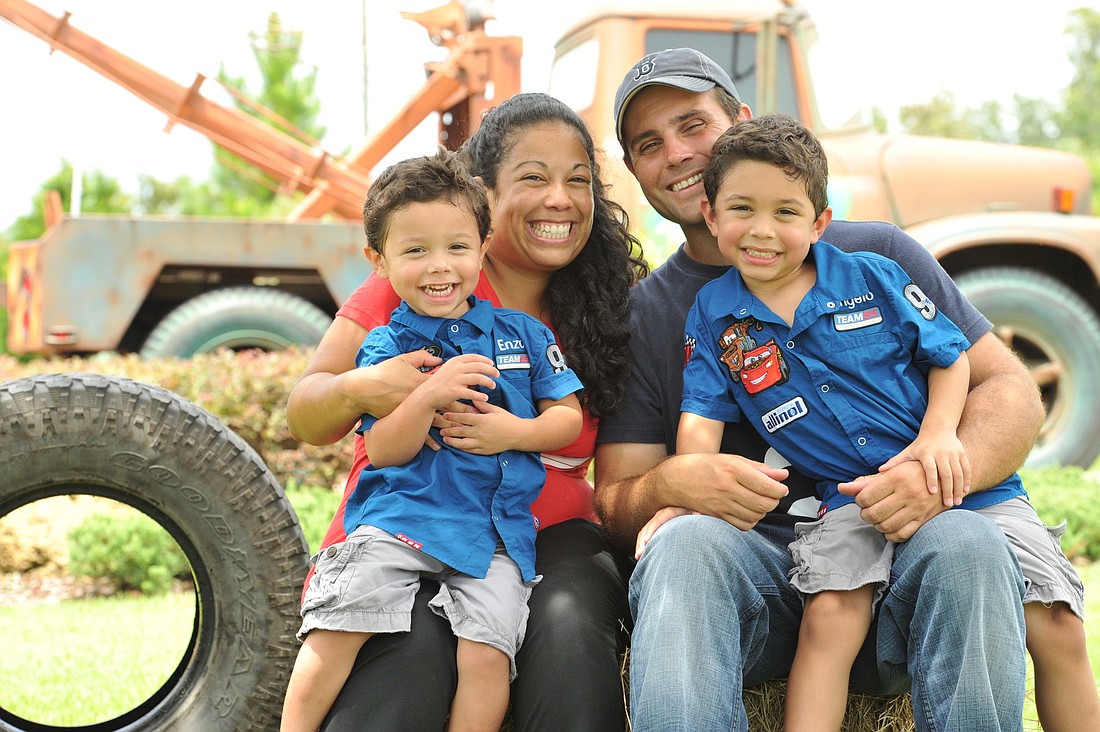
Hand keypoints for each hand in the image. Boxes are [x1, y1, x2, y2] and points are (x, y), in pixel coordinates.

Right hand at [414, 354, 497, 412]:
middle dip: (491, 370)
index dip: (485, 360)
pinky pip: (472, 393)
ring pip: (478, 378)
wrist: (426, 394)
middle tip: (497, 374)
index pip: (474, 357)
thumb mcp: (448, 369)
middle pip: (479, 366)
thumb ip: (460, 367)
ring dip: (488, 382)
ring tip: (493, 386)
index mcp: (455, 361)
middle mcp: (456, 368)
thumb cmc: (438, 383)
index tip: (492, 364)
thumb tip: (475, 367)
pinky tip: (485, 398)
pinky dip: (480, 396)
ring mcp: (455, 379)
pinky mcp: (455, 391)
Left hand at [439, 400, 517, 454]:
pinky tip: (456, 445)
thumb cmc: (508, 420)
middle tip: (440, 427)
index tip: (445, 414)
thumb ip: (482, 405)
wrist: (519, 435)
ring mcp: (481, 443)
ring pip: (462, 443)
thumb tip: (472, 399)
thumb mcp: (496, 410)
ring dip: (451, 441)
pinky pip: (469, 450)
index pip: (463, 418)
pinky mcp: (484, 451)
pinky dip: (461, 448)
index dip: (452, 416)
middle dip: (448, 429)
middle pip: (460, 431)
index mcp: (483, 420)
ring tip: (445, 438)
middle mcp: (480, 432)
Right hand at [635, 506, 693, 558]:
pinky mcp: (653, 526)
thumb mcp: (692, 511)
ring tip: (638, 556)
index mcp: (668, 512)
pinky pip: (643, 535)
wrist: (686, 507)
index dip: (650, 532)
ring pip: (643, 533)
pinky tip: (639, 554)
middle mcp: (659, 515)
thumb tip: (698, 514)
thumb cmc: (689, 511)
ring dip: (640, 544)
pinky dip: (640, 544)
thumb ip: (694, 513)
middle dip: (642, 542)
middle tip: (639, 554)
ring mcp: (655, 520)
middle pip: (647, 529)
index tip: (646, 542)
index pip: (656, 522)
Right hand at [665, 453, 788, 530]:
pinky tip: (749, 511)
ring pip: (756, 516)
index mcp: (732, 469)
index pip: (767, 486)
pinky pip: (743, 525)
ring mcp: (721, 504)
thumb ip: (759, 468)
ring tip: (761, 502)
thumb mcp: (732, 459)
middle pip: (764, 504)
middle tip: (773, 496)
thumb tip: (783, 475)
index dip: (780, 490)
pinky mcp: (717, 516)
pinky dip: (752, 521)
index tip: (781, 488)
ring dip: (763, 511)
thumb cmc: (705, 465)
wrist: (676, 479)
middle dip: (774, 501)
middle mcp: (727, 488)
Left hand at [837, 460, 949, 540]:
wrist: (946, 479)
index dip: (859, 501)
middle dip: (865, 514)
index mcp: (897, 478)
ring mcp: (917, 508)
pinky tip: (889, 527)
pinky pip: (902, 535)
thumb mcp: (890, 472)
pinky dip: (890, 534)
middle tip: (868, 509)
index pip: (865, 497)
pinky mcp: (924, 520)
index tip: (863, 499)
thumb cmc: (913, 472)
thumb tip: (841, 488)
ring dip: (876, 525)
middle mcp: (907, 493)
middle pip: (873, 514)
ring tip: (878, 517)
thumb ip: (865, 482)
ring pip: (886, 526)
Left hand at [878, 432, 970, 507]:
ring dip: (959, 488)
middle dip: (948, 489)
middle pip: (947, 473)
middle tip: (948, 504)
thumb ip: (895, 462)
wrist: (938, 429)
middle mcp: (941, 453)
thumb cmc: (920, 445)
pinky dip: (967, 480)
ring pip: (959, 472)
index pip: (930, 467)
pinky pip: (967, 469)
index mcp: (927, 453)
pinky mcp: (962, 454)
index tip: (932, 492)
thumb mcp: (908, 452)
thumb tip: (879, 471)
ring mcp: (953, 453)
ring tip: (957, 502)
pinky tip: (966, 491)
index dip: (931, 479)